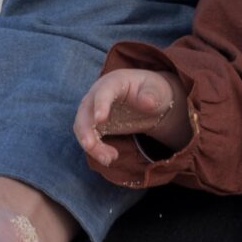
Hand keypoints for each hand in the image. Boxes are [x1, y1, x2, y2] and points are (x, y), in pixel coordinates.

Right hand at [74, 66, 189, 169]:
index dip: (100, 105)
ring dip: (91, 145)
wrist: (149, 99)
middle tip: (91, 147)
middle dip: (86, 131)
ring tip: (108, 159)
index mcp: (113, 82)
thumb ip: (152, 95)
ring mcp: (93, 110)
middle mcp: (97, 94)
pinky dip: (95, 150)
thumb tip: (147, 102)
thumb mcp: (157, 90)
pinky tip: (110, 158)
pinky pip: (88, 138)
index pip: (103, 92)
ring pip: (83, 128)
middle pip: (85, 112)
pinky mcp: (94, 125)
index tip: (100, 120)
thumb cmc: (152, 90)